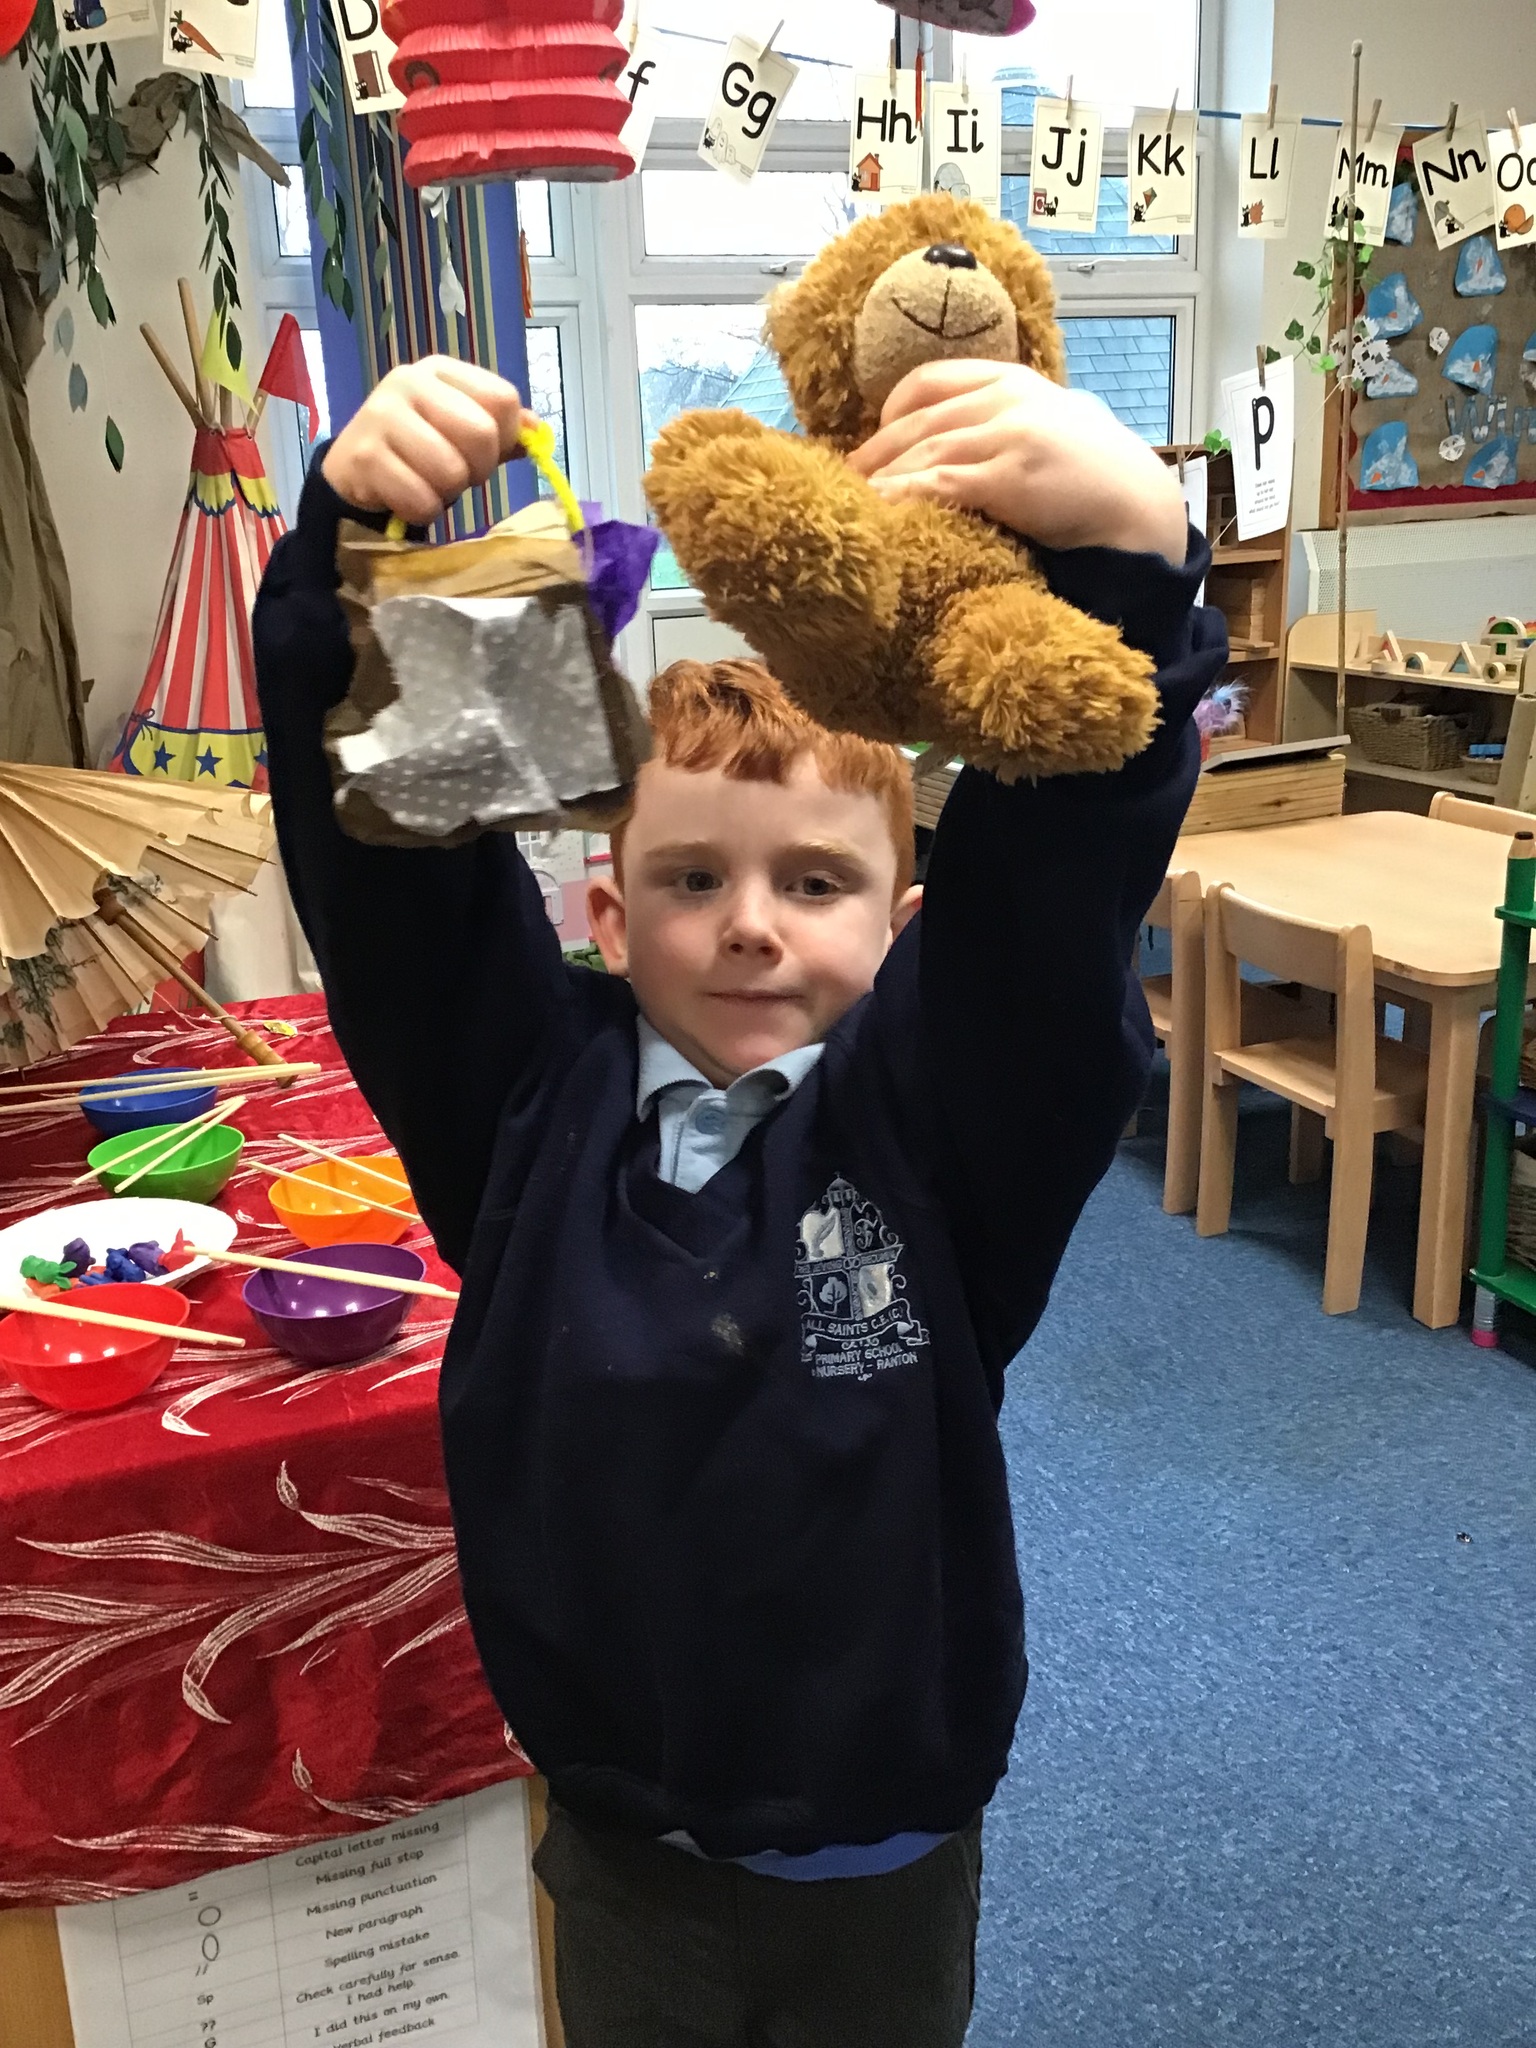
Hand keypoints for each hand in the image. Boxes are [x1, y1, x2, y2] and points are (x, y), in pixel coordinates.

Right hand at [322, 357, 525, 525]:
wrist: (353, 469)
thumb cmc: (416, 448)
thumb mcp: (459, 430)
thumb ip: (500, 429)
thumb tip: (537, 430)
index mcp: (440, 371)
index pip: (503, 399)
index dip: (505, 437)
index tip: (485, 453)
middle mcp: (409, 382)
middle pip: (481, 434)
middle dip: (478, 469)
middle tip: (456, 475)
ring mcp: (382, 415)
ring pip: (451, 471)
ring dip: (448, 493)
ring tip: (428, 485)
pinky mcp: (365, 456)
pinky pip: (421, 499)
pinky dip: (422, 511)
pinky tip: (406, 499)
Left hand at [847, 360, 1188, 567]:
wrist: (1139, 506)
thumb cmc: (1095, 476)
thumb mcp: (1051, 427)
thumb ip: (1007, 423)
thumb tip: (961, 445)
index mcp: (1013, 380)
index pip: (930, 379)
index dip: (891, 411)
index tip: (871, 444)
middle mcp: (1007, 398)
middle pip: (917, 418)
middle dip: (873, 453)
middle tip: (842, 484)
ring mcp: (1008, 434)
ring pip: (923, 450)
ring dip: (881, 479)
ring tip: (853, 505)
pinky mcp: (1009, 476)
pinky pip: (940, 483)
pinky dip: (904, 497)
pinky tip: (882, 514)